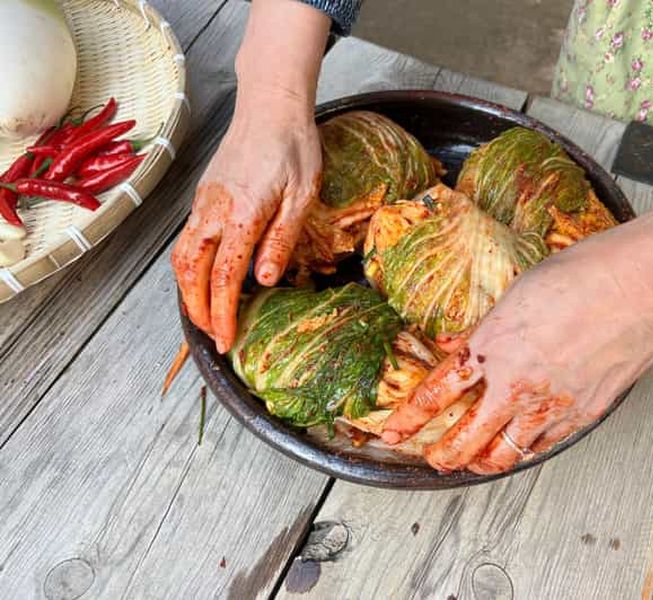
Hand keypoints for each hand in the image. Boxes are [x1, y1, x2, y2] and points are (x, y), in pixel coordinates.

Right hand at [172, 95, 321, 352]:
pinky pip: (186, 239)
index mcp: (243, 214)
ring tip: (205, 315)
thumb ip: (282, 240)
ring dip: (188, 292)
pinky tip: (204, 278)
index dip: (224, 314)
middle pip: (191, 273)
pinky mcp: (203, 196)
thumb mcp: (302, 195)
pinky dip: (188, 268)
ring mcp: (203, 202)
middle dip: (199, 310)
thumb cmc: (293, 146)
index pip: (226, 277)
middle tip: (213, 337)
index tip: (227, 340)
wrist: (270, 106)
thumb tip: (265, 280)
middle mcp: (214, 211)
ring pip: (181, 257)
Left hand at [381, 234, 652, 473]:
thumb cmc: (582, 278)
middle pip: (465, 439)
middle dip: (442, 455)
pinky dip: (527, 450)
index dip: (410, 418)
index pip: (437, 393)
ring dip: (482, 462)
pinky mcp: (582, 414)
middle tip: (433, 458)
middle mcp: (515, 384)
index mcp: (491, 348)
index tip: (394, 431)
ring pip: (505, 453)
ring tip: (472, 463)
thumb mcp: (515, 293)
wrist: (638, 288)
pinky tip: (522, 445)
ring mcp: (550, 405)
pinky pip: (545, 445)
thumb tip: (458, 342)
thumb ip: (484, 327)